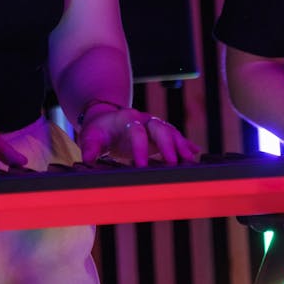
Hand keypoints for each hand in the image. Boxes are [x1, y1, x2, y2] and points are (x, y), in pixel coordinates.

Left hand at [78, 108, 200, 167]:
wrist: (106, 118)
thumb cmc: (99, 129)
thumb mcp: (90, 135)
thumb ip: (90, 147)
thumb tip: (88, 159)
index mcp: (126, 119)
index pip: (136, 132)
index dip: (140, 148)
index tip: (141, 166)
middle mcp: (143, 119)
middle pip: (159, 128)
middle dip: (167, 145)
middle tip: (174, 162)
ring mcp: (153, 125)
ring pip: (170, 131)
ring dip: (180, 145)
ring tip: (190, 159)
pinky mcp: (160, 133)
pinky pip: (175, 136)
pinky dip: (185, 144)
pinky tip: (195, 153)